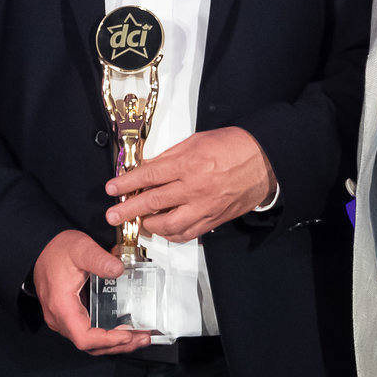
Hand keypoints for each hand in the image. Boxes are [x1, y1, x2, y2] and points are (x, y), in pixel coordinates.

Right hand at [32, 230, 152, 354]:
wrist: (41, 248)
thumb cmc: (56, 251)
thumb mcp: (81, 249)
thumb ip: (99, 259)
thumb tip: (118, 270)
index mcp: (62, 306)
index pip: (84, 337)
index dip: (107, 340)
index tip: (127, 335)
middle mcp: (60, 318)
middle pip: (90, 345)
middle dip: (118, 345)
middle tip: (142, 338)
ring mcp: (63, 319)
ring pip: (90, 343)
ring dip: (114, 344)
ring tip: (138, 337)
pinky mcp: (69, 316)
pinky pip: (87, 334)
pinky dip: (107, 336)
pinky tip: (123, 330)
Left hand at [105, 127, 274, 242]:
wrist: (264, 162)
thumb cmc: (233, 146)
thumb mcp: (196, 141)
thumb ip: (169, 157)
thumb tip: (147, 167)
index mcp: (189, 164)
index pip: (149, 176)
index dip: (126, 183)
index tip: (112, 188)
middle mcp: (195, 188)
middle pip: (153, 202)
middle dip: (128, 209)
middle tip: (113, 215)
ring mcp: (205, 207)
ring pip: (169, 225)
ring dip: (149, 225)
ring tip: (140, 221)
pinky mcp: (214, 219)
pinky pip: (188, 234)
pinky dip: (172, 234)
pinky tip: (164, 230)